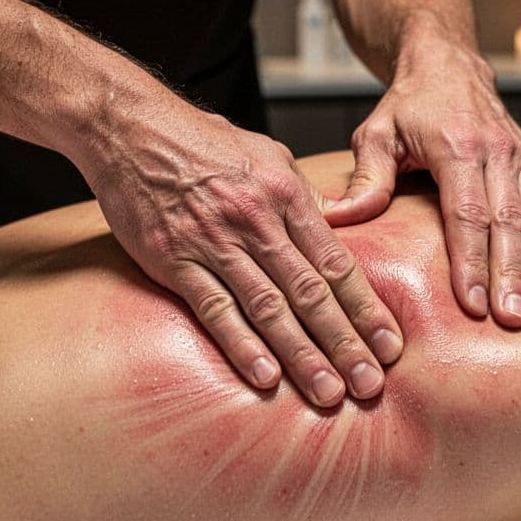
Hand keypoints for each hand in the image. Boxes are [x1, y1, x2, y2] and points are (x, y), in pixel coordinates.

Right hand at [81, 96, 402, 406]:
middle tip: (370, 384)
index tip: (390, 345)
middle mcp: (256, 221)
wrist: (130, 127)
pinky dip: (241, 345)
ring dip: (302, 355)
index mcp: (286, 195)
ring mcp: (213, 242)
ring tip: (329, 392)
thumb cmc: (202, 141)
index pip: (336, 263)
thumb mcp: (268, 157)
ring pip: (269, 308)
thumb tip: (338, 228)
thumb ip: (303, 199)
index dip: (366, 309)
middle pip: (310, 293)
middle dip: (346, 343)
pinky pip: (214, 309)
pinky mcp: (173, 259)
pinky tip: (265, 377)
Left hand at [324, 38, 520, 327]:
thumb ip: (365, 179)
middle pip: (505, 222)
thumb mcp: (376, 134)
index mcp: (456, 148)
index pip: (465, 214)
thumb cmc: (407, 106)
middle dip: (510, 273)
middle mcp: (495, 152)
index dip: (471, 261)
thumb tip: (335, 218)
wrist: (447, 62)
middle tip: (512, 318)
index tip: (473, 303)